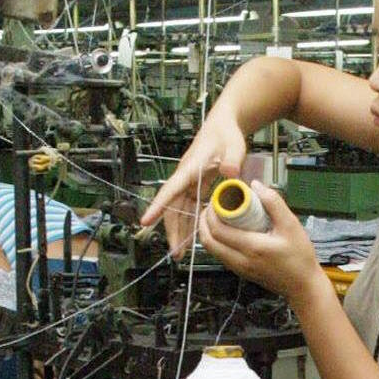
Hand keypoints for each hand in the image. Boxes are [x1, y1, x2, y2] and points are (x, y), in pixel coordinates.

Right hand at [140, 115, 248, 256]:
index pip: (170, 189)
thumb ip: (232, 160)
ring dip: (180, 230)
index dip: (158, 206)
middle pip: (173, 207)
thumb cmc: (226, 133)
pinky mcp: (195, 185)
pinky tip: (193, 236)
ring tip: (181, 252)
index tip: (146, 221)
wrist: (224, 125)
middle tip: (175, 253)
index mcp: (189, 168)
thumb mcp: (233, 145)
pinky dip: (190, 222)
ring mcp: (189, 182)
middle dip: (171, 230)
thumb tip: (230, 174)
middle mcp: (185, 177)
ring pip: (179, 210)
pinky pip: (189, 207)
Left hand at [198, 184, 324, 305]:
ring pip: (211, 249)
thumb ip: (273, 203)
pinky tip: (225, 229)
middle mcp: (240, 260)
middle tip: (212, 205)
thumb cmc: (300, 257)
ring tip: (216, 215)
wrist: (303, 286)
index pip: (218, 229)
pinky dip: (216, 240)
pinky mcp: (239, 271)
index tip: (218, 197)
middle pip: (207, 240)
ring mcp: (238, 268)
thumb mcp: (291, 225)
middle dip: (204, 220)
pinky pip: (219, 254)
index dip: (212, 211)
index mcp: (252, 247)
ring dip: (208, 230)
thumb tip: (255, 185)